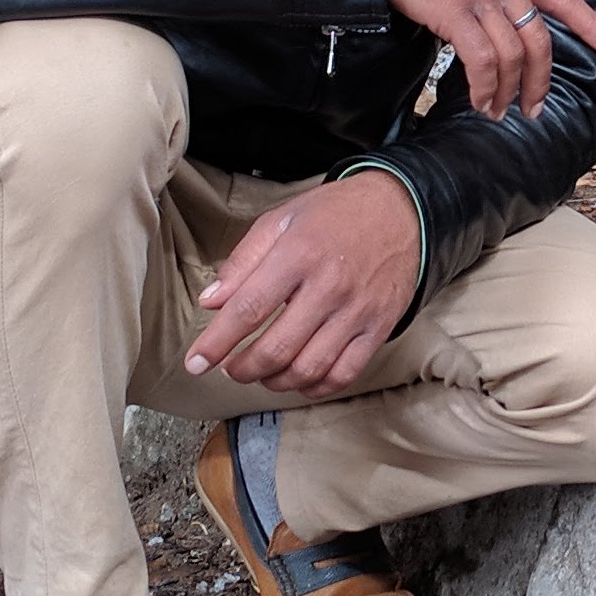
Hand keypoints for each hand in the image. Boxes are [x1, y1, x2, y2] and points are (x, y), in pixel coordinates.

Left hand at [190, 173, 420, 396]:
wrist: (400, 209)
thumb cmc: (334, 214)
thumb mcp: (281, 220)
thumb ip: (242, 262)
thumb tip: (210, 302)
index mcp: (298, 254)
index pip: (248, 309)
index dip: (217, 342)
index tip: (195, 363)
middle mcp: (329, 286)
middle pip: (277, 348)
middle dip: (243, 369)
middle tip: (230, 369)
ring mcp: (357, 311)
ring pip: (308, 368)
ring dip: (275, 381)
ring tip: (261, 373)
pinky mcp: (378, 328)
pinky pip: (344, 374)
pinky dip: (315, 386)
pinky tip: (298, 379)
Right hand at [381, 0, 595, 122]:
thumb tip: (501, 18)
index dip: (589, 22)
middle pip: (539, 38)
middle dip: (540, 81)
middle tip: (534, 108)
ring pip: (513, 54)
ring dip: (509, 91)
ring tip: (499, 111)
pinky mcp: (452, 10)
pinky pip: (481, 59)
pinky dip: (484, 87)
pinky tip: (480, 99)